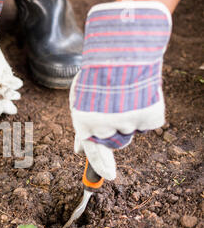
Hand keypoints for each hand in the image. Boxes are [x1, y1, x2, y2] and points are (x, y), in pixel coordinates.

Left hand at [69, 0, 171, 179]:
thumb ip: (82, 126)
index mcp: (84, 123)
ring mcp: (127, 123)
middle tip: (116, 108)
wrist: (121, 50)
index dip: (101, 166)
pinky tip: (141, 94)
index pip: (93, 151)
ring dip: (129, 119)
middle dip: (115, 130)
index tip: (110, 177)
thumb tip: (78, 152)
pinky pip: (149, 123)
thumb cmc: (98, 76)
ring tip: (125, 96)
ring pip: (131, 132)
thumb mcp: (80, 101)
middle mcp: (104, 127)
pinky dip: (147, 111)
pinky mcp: (149, 116)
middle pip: (114, 142)